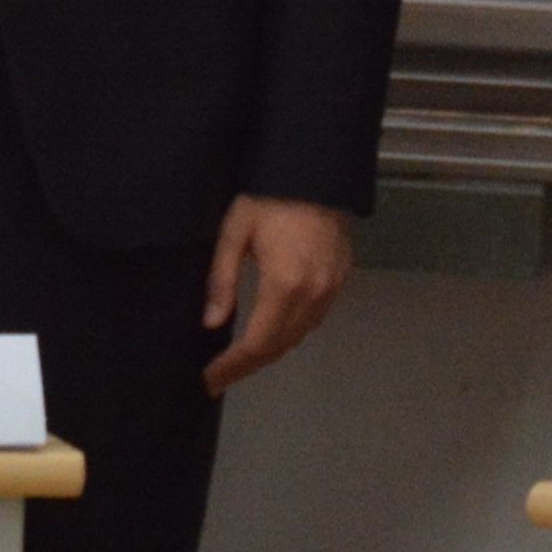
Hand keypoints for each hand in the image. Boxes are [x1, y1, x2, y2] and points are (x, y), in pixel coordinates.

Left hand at [198, 195, 352, 393]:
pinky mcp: (342, 279)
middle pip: (280, 346)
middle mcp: (314, 293)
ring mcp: (332, 288)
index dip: (233, 367)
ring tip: (241, 358)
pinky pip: (315, 318)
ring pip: (300, 336)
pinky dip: (291, 332)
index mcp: (285, 284)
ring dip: (271, 351)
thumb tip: (211, 323)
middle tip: (219, 376)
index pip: (258, 343)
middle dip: (248, 365)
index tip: (209, 381)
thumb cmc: (269, 196)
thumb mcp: (234, 232)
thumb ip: (221, 280)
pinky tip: (273, 330)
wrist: (317, 170)